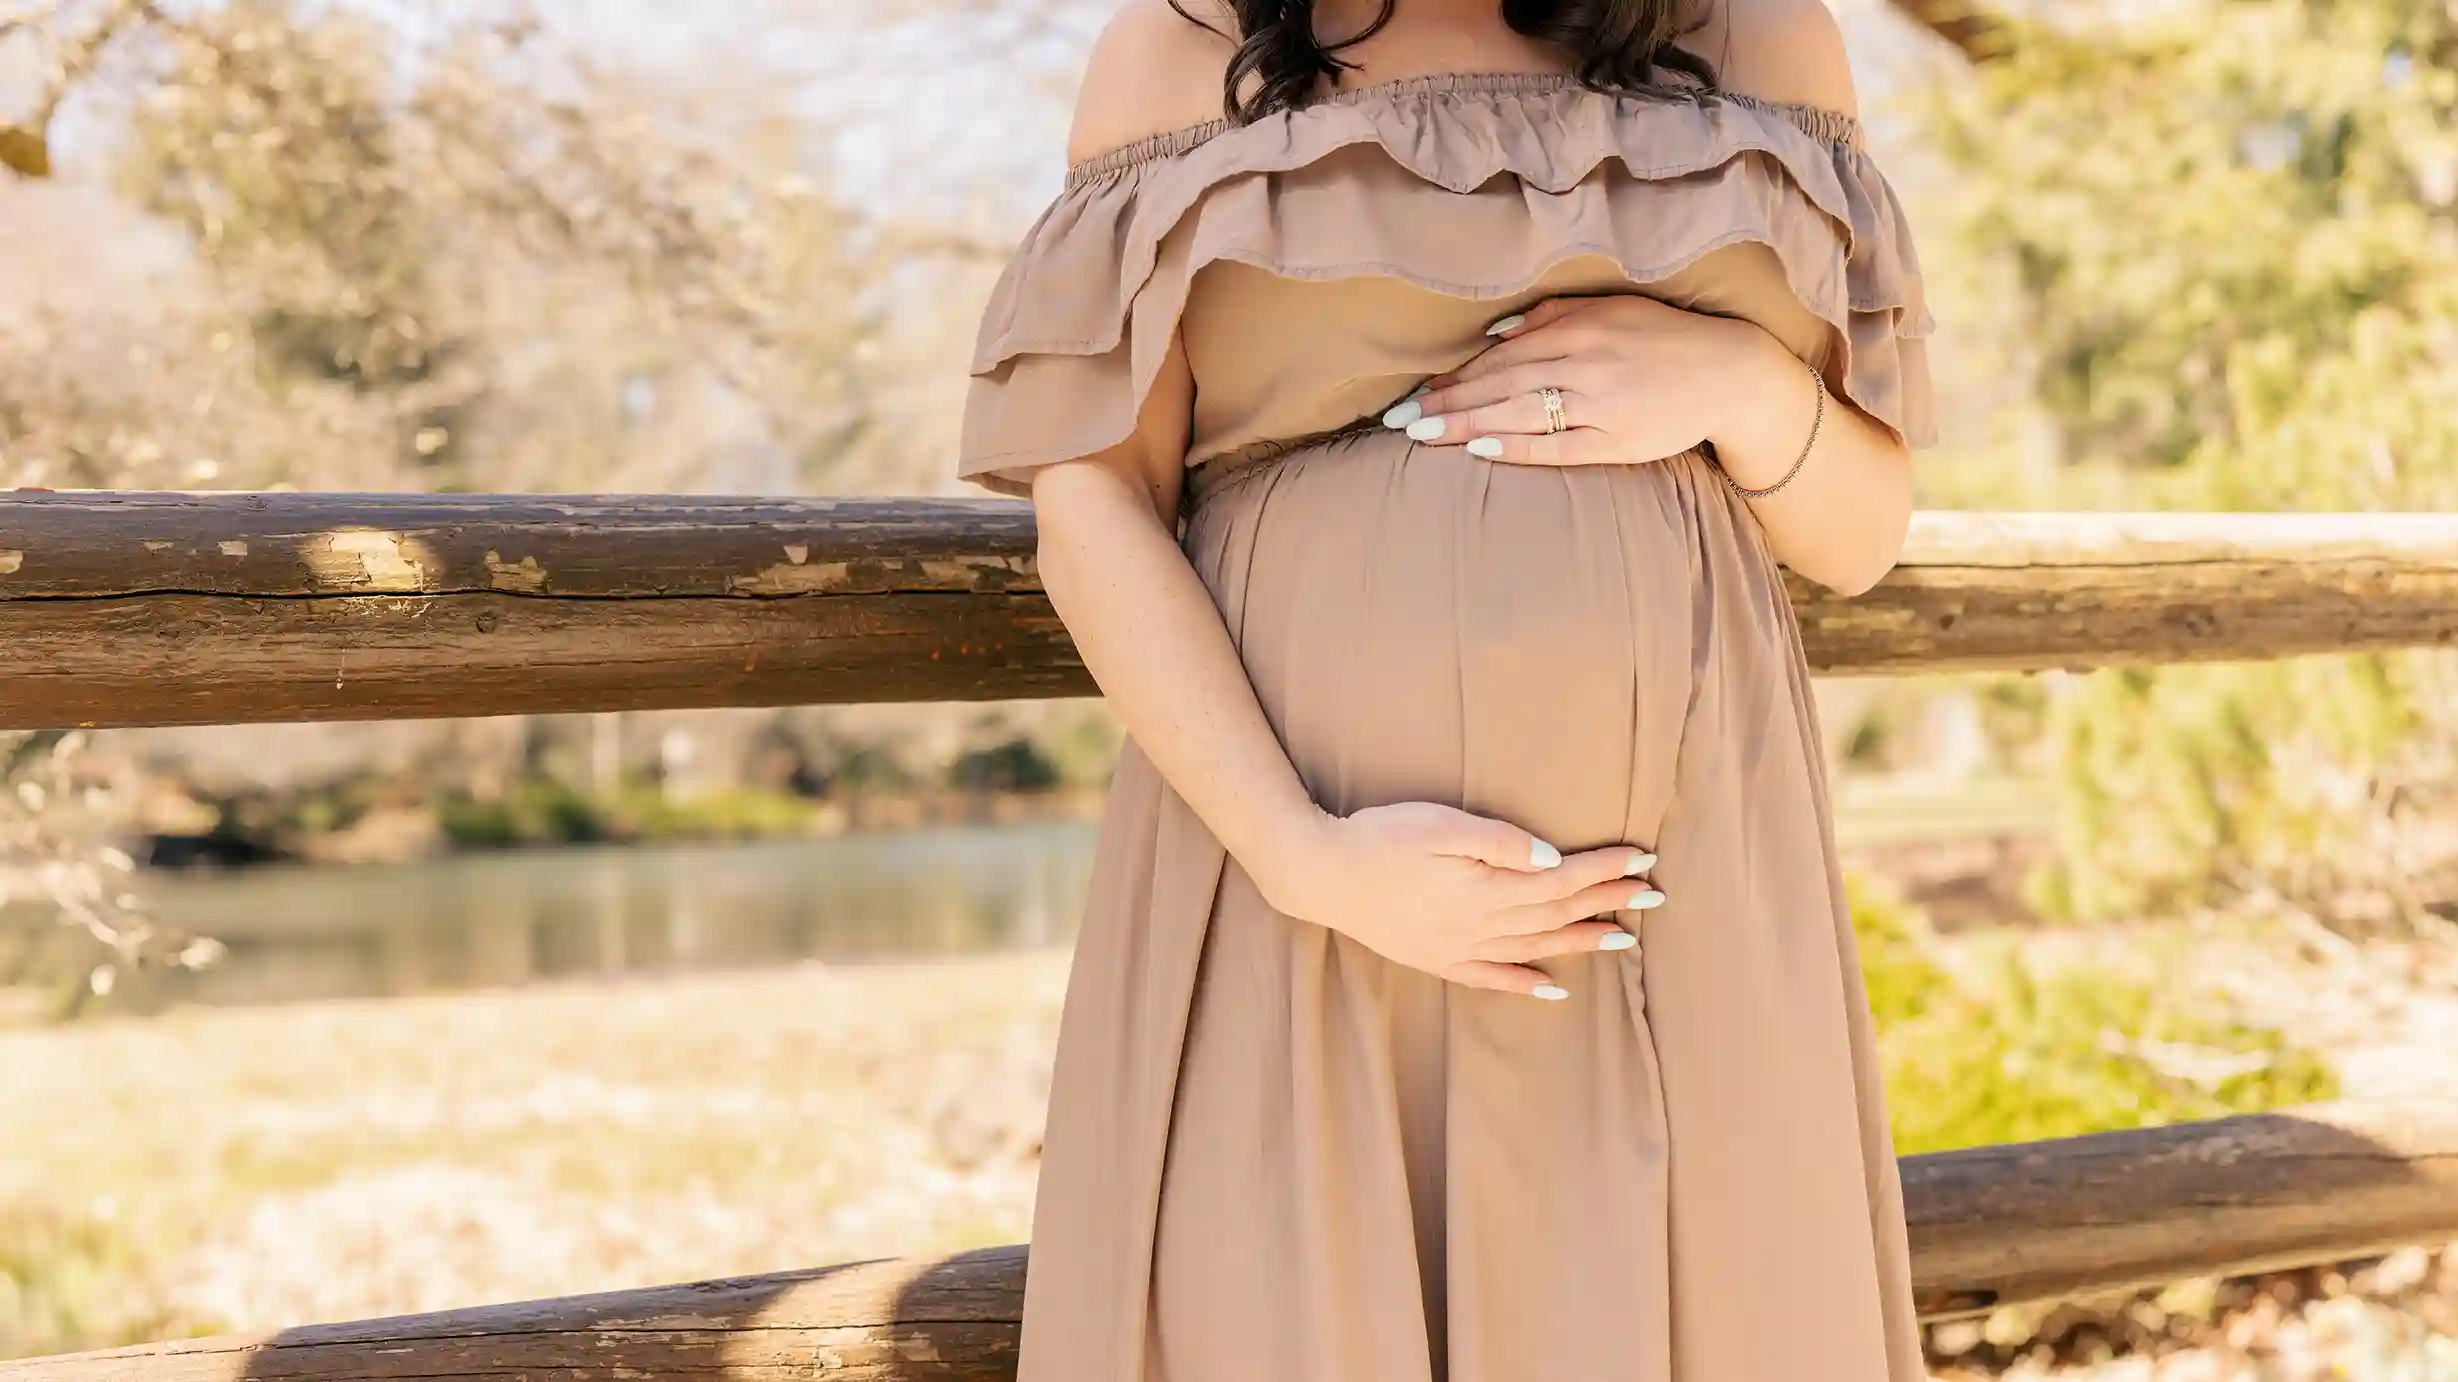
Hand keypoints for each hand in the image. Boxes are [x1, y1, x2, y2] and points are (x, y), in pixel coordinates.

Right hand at [1251, 803, 1664, 1001]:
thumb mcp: (1439, 825)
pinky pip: (1493, 978)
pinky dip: (1526, 983)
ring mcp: (1460, 946)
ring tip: (1625, 941)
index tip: (1643, 860)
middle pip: (1558, 913)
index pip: (1562, 878)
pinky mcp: (1438, 957)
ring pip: (1536, 946)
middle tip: (1655, 897)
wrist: (1321, 874)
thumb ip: (1497, 842)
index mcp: (1487, 887)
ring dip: (1583, 942)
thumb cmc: (1379, 838)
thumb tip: (1549, 859)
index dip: (1604, 869)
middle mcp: (1482, 924)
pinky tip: (1554, 987)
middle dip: (1609, 903)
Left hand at [1381, 296, 1808, 473]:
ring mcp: (1599, 406)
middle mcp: (1584, 364)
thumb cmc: (1662, 338)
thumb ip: (1552, 315)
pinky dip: (1515, 446)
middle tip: (1398, 420)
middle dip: (1444, 402)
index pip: (1502, 357)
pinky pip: (1555, 446)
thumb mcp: (1610, 309)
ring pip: (1518, 414)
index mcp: (1579, 329)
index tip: (1416, 391)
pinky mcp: (1617, 442)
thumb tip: (1496, 332)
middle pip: (1500, 385)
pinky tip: (1478, 448)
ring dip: (1464, 424)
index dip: (1455, 375)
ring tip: (1421, 435)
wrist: (1728, 373)